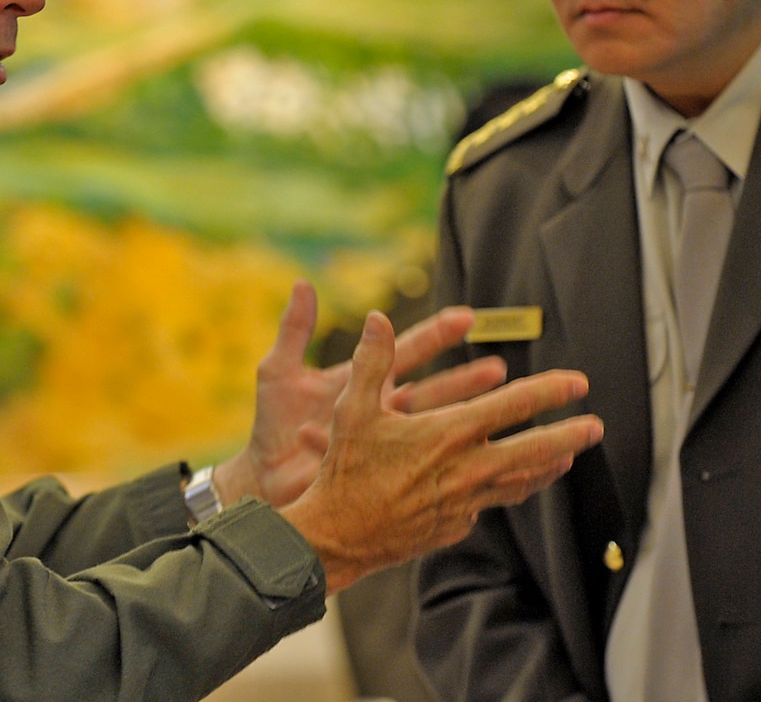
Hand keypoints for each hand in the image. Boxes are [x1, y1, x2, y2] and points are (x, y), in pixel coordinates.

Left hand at [213, 281, 509, 508]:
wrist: (260, 478)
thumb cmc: (274, 425)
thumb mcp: (278, 373)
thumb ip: (294, 330)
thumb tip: (303, 283)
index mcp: (364, 383)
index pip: (408, 350)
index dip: (437, 334)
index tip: (468, 317)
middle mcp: (382, 413)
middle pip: (434, 392)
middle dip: (467, 382)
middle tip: (500, 370)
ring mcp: (384, 448)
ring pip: (431, 434)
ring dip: (459, 425)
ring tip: (495, 419)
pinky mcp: (377, 477)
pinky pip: (405, 471)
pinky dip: (431, 467)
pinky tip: (461, 466)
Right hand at [278, 310, 602, 592]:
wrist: (337, 536)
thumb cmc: (345, 469)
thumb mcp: (353, 409)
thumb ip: (372, 361)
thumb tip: (377, 319)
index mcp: (448, 433)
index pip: (514, 406)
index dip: (549, 390)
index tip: (577, 382)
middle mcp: (465, 469)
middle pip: (534, 450)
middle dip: (569, 435)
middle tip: (596, 426)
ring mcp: (465, 502)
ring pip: (520, 482)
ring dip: (547, 467)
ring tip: (568, 457)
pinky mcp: (456, 526)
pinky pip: (492, 504)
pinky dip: (509, 490)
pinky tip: (514, 484)